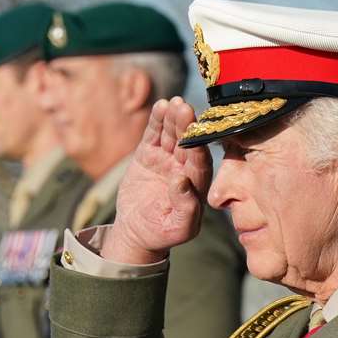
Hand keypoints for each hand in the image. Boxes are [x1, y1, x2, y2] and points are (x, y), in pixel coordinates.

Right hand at [102, 97, 211, 264]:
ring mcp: (167, 160)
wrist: (137, 231)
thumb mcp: (178, 228)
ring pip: (173, 135)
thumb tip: (182, 181)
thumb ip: (187, 208)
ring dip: (174, 119)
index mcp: (197, 187)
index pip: (200, 164)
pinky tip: (161, 106)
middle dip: (187, 127)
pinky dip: (157, 121)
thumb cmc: (162, 233)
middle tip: (185, 109)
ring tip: (173, 103)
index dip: (197, 149)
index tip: (194, 135)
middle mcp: (185, 169)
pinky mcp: (150, 154)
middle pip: (188, 144)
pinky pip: (155, 135)